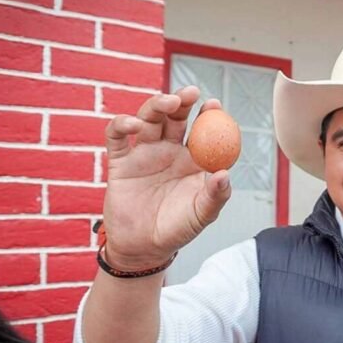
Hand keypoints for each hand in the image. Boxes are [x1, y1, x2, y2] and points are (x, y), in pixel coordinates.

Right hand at [102, 86, 231, 269]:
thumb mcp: (202, 215)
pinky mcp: (120, 162)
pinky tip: (134, 125)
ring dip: (157, 105)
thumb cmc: (177, 230)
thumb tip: (225, 174)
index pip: (202, 130)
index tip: (214, 104)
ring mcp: (144, 154)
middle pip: (175, 117)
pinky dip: (122, 125)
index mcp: (193, 160)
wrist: (143, 249)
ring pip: (149, 119)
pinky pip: (117, 137)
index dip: (208, 114)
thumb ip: (215, 196)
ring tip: (169, 103)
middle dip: (182, 100)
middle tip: (191, 93)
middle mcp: (169, 151)